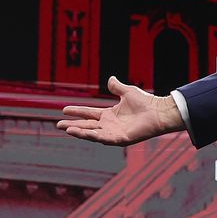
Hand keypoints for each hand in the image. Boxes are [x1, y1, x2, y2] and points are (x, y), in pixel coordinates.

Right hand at [56, 76, 184, 145]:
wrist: (159, 111)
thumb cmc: (146, 102)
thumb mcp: (127, 92)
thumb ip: (117, 87)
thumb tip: (110, 78)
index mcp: (110, 114)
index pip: (89, 113)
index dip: (77, 111)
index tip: (64, 109)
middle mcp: (109, 125)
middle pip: (87, 125)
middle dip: (72, 125)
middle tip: (58, 124)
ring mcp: (113, 132)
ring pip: (92, 133)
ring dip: (79, 132)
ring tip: (66, 129)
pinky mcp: (119, 139)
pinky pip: (103, 138)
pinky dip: (91, 136)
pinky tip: (81, 133)